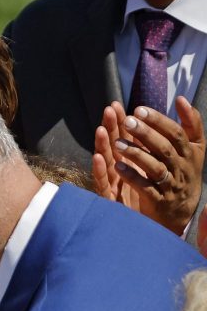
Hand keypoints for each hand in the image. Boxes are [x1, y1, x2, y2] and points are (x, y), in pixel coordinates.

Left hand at [94, 99, 204, 234]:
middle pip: (165, 148)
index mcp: (191, 152)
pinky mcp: (158, 200)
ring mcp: (171, 185)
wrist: (183, 211)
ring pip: (155, 167)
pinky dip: (132, 176)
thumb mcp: (193, 148)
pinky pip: (145, 187)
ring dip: (136, 154)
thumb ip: (189, 125)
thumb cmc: (184, 172)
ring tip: (117, 143)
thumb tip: (181, 99)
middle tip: (127, 121)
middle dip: (146, 133)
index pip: (177, 132)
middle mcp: (182, 167)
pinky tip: (117, 166)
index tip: (139, 108)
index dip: (159, 120)